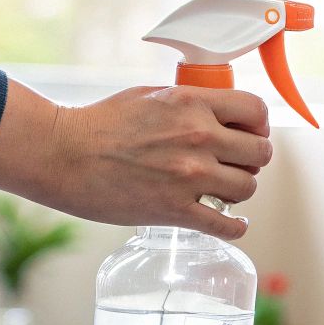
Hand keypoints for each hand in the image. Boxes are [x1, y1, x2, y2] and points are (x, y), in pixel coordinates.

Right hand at [0, 80, 272, 240]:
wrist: (63, 155)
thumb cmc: (100, 124)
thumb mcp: (152, 96)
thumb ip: (190, 104)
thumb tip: (219, 115)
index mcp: (192, 103)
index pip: (255, 110)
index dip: (259, 124)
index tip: (253, 132)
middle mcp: (198, 137)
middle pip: (260, 152)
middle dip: (252, 159)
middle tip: (238, 164)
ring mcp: (190, 176)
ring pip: (248, 188)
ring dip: (239, 191)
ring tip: (224, 190)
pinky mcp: (176, 210)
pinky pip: (226, 226)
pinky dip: (235, 228)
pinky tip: (233, 224)